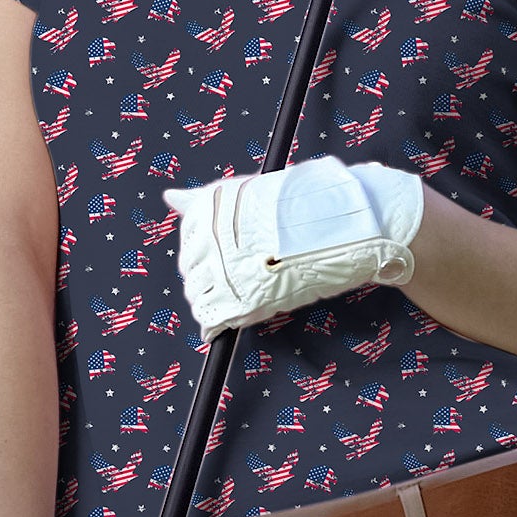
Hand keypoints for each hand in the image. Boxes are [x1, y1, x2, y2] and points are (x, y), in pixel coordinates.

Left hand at [163, 157, 423, 337]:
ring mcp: (227, 266)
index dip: (204, 254)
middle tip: (234, 280)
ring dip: (211, 300)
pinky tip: (223, 322)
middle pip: (190, 269)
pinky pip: (213, 316)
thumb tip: (168, 196)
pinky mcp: (245, 297)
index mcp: (212, 205)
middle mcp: (212, 234)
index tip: (223, 258)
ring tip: (236, 298)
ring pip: (198, 294)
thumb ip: (205, 202)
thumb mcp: (250, 194)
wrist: (348, 223)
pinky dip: (215, 322)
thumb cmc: (305, 206)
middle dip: (205, 278)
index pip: (189, 239)